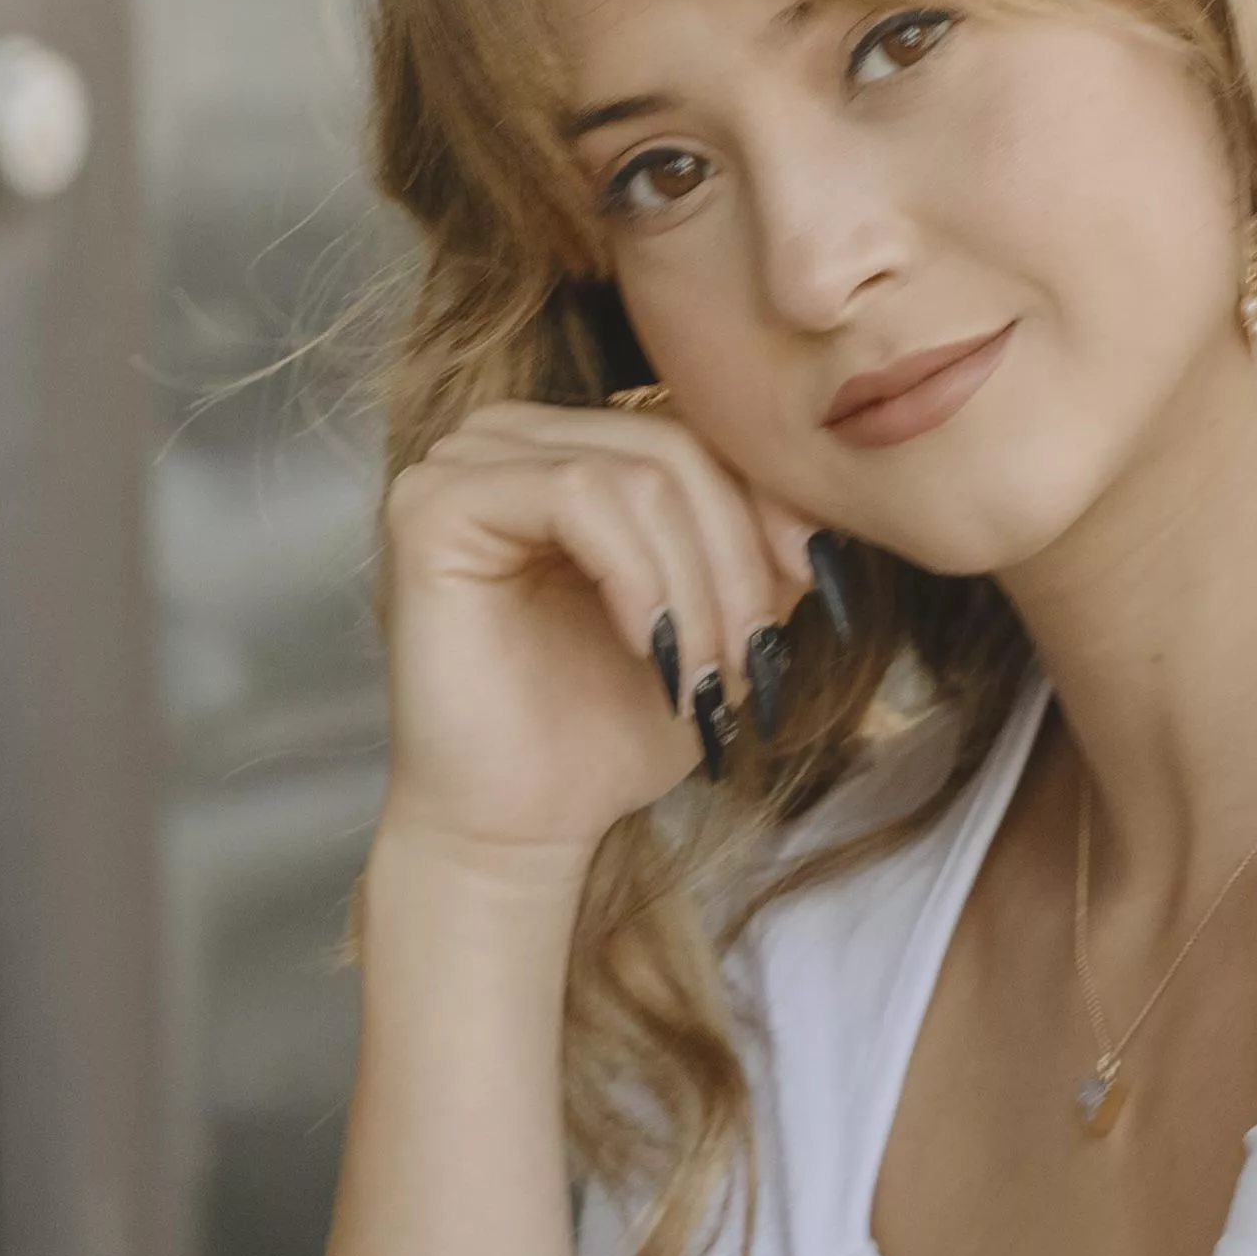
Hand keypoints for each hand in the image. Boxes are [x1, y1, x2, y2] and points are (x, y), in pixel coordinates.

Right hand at [375, 394, 815, 881]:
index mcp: (572, 446)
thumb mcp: (716, 622)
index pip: (694, 428)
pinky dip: (635, 573)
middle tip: (750, 655)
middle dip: (734, 556)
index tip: (814, 581)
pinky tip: (647, 645)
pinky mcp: (432, 503)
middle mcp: (510, 437)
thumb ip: (759, 549)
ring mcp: (463, 462)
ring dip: (692, 581)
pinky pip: (574, 493)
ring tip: (700, 672)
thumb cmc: (606, 734)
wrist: (524, 827)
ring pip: (633, 472)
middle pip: (672, 443)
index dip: (767, 499)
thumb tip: (824, 499)